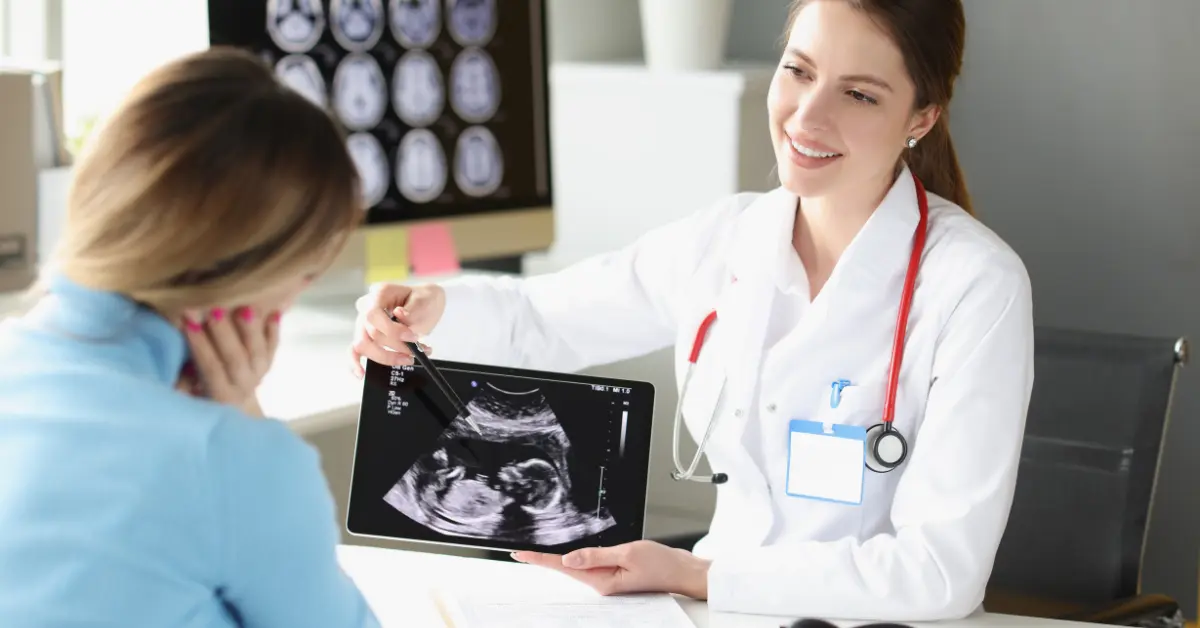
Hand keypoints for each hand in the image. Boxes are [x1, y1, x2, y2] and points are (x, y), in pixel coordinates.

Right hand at [178, 306, 279, 415]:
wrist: (237, 411)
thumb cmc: (204, 401)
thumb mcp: (190, 400)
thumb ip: (185, 383)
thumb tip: (181, 362)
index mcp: (221, 396)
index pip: (211, 369)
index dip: (200, 346)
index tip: (188, 322)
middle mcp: (243, 385)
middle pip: (236, 359)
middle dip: (224, 333)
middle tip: (214, 310)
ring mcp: (259, 374)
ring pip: (258, 352)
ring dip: (251, 329)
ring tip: (245, 307)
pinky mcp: (269, 365)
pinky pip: (273, 348)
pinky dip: (274, 330)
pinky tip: (274, 312)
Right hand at [350, 282, 443, 376]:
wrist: (426, 304)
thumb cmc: (424, 300)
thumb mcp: (425, 301)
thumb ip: (412, 311)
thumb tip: (400, 315)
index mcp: (380, 293)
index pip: (374, 315)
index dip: (392, 330)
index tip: (412, 338)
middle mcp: (367, 307)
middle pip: (370, 333)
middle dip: (396, 346)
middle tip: (416, 350)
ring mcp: (364, 323)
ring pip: (363, 345)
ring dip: (386, 357)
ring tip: (407, 359)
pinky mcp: (366, 336)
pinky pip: (354, 351)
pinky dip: (355, 363)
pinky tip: (361, 373)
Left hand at [511, 540, 710, 599]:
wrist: (684, 572)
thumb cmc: (663, 564)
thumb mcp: (627, 554)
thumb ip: (595, 556)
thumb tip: (568, 559)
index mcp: (603, 582)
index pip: (564, 568)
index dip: (541, 560)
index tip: (521, 555)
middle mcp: (604, 583)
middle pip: (568, 569)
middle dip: (546, 560)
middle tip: (523, 552)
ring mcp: (611, 579)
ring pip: (581, 566)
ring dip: (562, 558)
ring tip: (541, 553)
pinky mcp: (618, 573)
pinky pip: (594, 565)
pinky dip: (581, 557)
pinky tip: (573, 553)